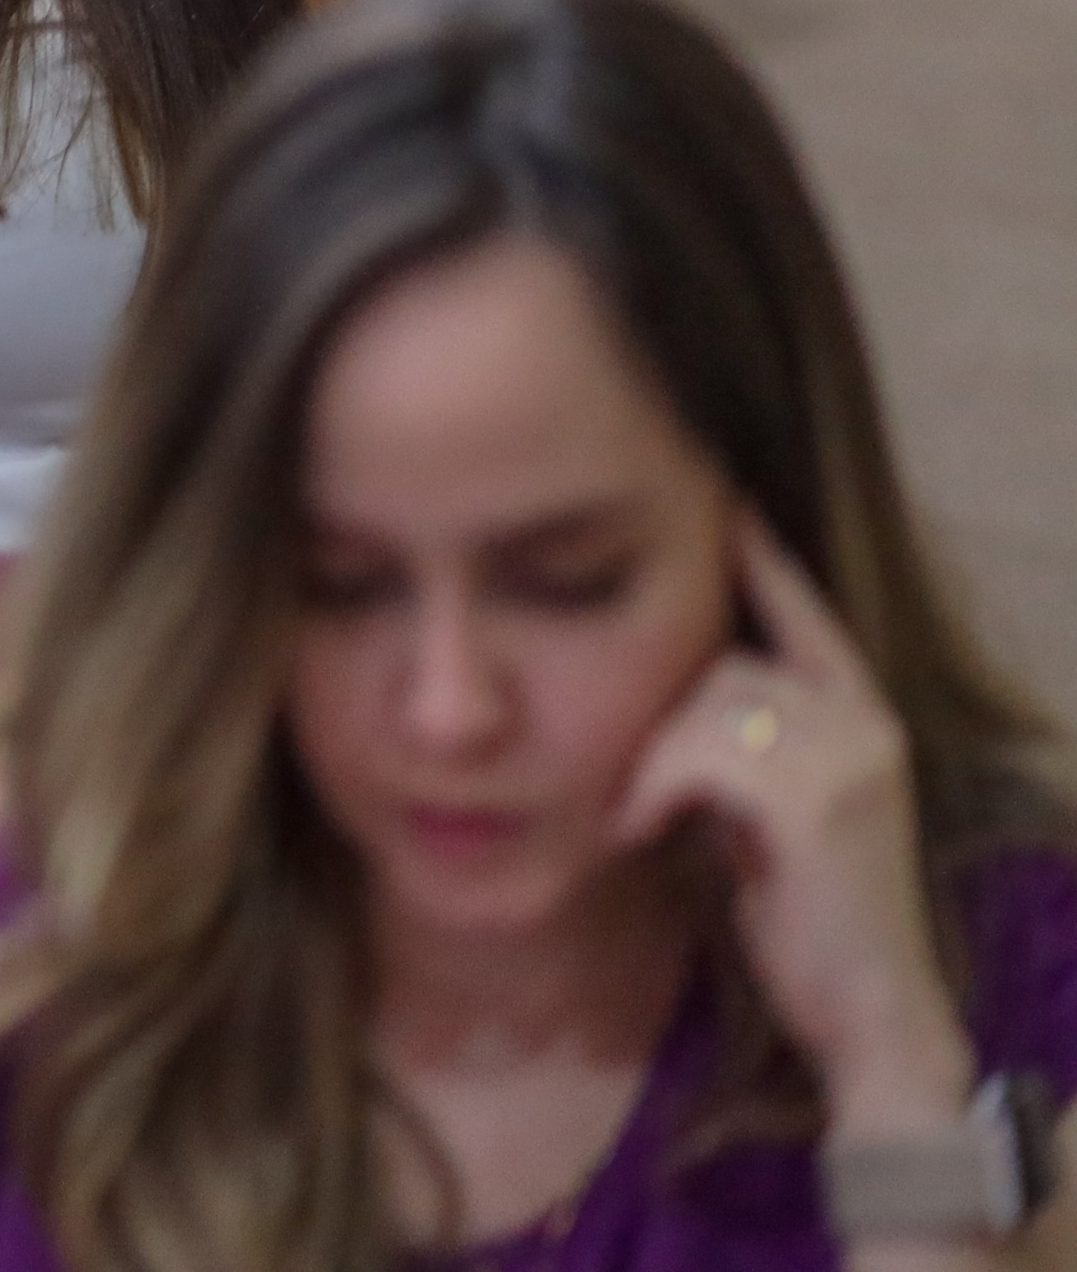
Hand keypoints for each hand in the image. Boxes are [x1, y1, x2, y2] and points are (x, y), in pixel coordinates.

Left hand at [611, 515, 975, 1128]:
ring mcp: (849, 758)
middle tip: (650, 792)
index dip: (761, 560)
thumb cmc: (812, 917)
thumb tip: (682, 697)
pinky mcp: (813, 802)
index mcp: (865, 721)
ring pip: (705, 705)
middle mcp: (867, 725)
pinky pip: (697, 755)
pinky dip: (654, 790)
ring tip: (653, 821)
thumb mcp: (781, 816)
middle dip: (666, 721)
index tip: (724, 500)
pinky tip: (642, 834)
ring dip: (655, 762)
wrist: (871, 1012)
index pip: (805, 613)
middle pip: (724, 665)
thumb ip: (753, 749)